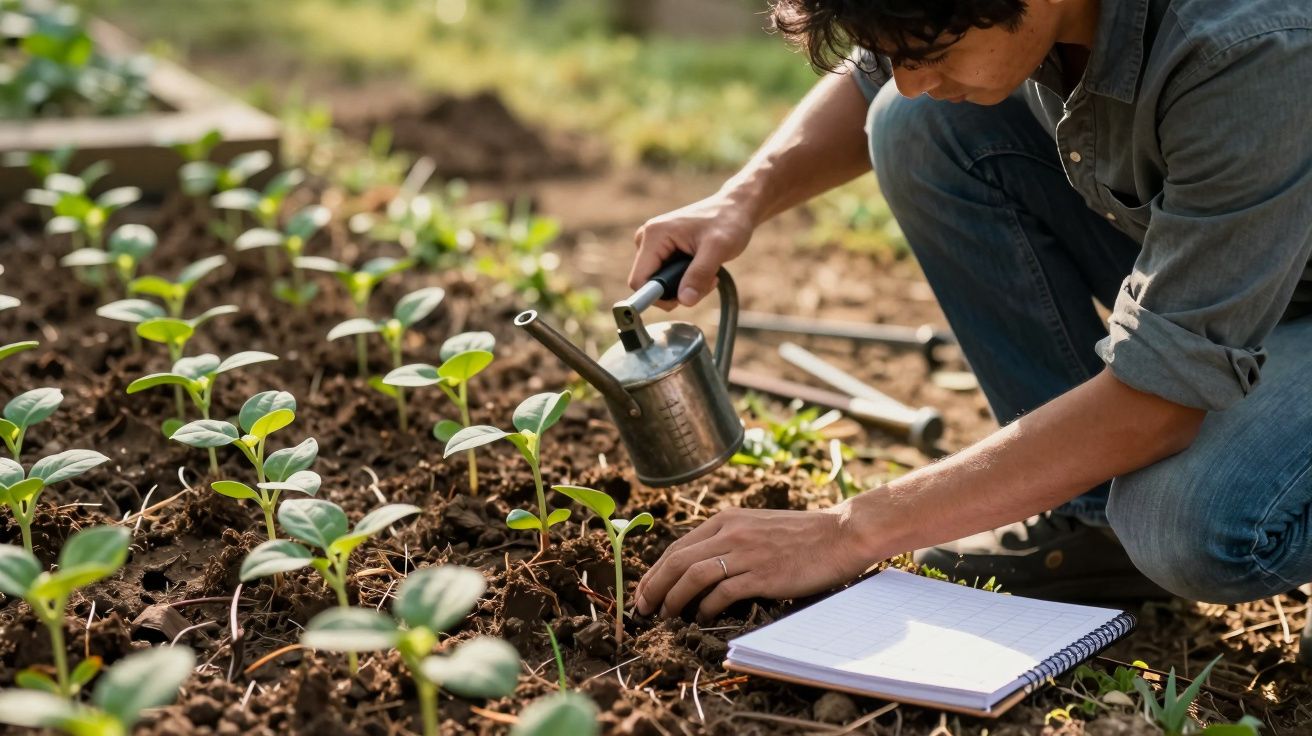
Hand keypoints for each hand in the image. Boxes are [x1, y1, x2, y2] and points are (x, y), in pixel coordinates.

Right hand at [629, 192, 755, 308]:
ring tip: (709, 272)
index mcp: (654, 235)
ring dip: (685, 286)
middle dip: (678, 291)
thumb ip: (700, 274)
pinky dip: (686, 280)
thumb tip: (684, 301)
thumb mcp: (718, 249)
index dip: (658, 297)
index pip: (639, 281)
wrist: (735, 208)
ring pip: (660, 284)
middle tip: (707, 280)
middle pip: (650, 285)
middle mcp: (647, 239)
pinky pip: (667, 277)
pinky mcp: (663, 250)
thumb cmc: (728, 221)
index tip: (686, 298)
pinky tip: (704, 267)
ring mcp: (654, 245)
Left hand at [633, 506, 875, 621]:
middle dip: (654, 587)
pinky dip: (706, 607)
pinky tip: (702, 617)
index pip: (677, 546)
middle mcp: (731, 532)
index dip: (655, 572)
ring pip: (693, 576)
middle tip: (643, 609)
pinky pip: (723, 592)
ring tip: (667, 616)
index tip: (643, 592)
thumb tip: (697, 568)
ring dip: (674, 599)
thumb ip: (728, 540)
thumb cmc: (801, 535)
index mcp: (726, 519)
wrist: (840, 534)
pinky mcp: (762, 574)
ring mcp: (747, 553)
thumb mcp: (756, 526)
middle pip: (677, 561)